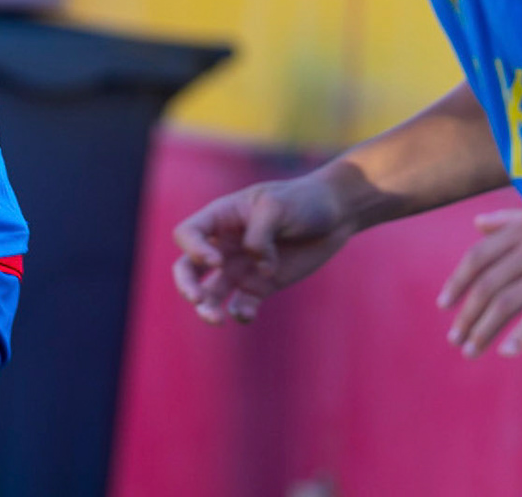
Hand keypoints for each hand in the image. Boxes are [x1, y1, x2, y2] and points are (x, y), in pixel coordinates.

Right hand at [172, 173, 356, 322]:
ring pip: (211, 292)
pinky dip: (240, 313)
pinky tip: (247, 314)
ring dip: (207, 307)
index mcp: (220, 218)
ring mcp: (242, 267)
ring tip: (216, 319)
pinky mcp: (262, 286)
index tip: (217, 260)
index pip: (188, 234)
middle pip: (188, 267)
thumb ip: (259, 235)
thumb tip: (259, 267)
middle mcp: (224, 244)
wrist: (334, 214)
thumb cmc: (301, 201)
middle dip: (186, 285)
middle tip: (196, 299)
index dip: (194, 250)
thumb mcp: (276, 207)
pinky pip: (242, 305)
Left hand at [438, 208, 521, 356]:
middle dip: (466, 314)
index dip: (457, 282)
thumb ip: (511, 220)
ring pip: (507, 303)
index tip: (444, 304)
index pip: (478, 258)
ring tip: (471, 350)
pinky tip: (506, 351)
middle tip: (454, 338)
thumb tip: (476, 225)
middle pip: (488, 284)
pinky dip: (521, 335)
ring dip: (484, 330)